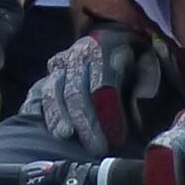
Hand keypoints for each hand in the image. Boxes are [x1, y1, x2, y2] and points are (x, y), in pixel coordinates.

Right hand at [29, 24, 168, 156]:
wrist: (111, 35)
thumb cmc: (132, 58)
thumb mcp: (148, 62)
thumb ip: (147, 80)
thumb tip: (139, 101)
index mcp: (104, 50)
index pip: (103, 84)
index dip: (109, 113)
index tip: (117, 138)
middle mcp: (77, 55)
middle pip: (76, 93)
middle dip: (85, 124)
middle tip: (97, 149)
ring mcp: (58, 64)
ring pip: (53, 93)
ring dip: (58, 118)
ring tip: (65, 138)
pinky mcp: (47, 75)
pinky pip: (37, 93)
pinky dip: (37, 110)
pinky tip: (43, 128)